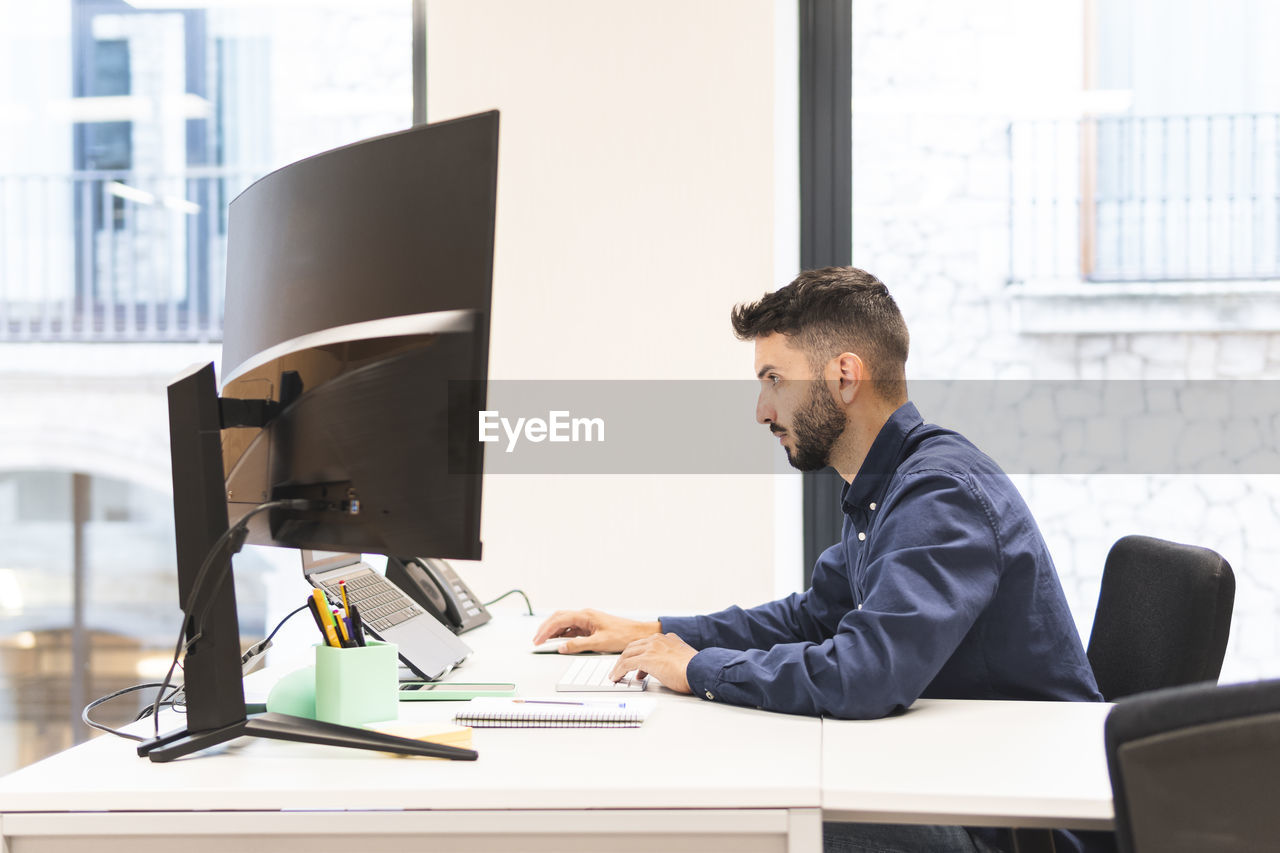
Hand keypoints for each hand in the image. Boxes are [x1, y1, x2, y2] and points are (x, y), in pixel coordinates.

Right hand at [531, 609, 660, 652]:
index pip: (559, 620)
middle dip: (545, 628)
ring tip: (543, 641)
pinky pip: (571, 628)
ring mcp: (587, 620)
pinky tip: (558, 641)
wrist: (638, 634)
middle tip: (536, 640)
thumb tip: (561, 647)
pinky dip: (562, 633)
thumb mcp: (599, 643)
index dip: (546, 630)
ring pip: (564, 622)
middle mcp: (585, 615)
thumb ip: (578, 645)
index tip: (538, 640)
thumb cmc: (623, 635)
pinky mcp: (590, 626)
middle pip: (559, 618)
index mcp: (585, 615)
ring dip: (553, 630)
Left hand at [609, 633, 695, 693]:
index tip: (636, 665)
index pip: (646, 643)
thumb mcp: (682, 659)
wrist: (700, 670)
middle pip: (633, 647)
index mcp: (667, 638)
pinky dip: (618, 671)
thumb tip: (664, 668)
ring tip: (616, 675)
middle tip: (622, 668)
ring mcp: (651, 648)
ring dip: (619, 665)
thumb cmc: (695, 669)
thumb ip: (671, 659)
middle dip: (625, 658)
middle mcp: (658, 640)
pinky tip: (616, 677)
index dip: (638, 654)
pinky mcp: (646, 659)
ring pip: (627, 654)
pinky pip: (626, 664)